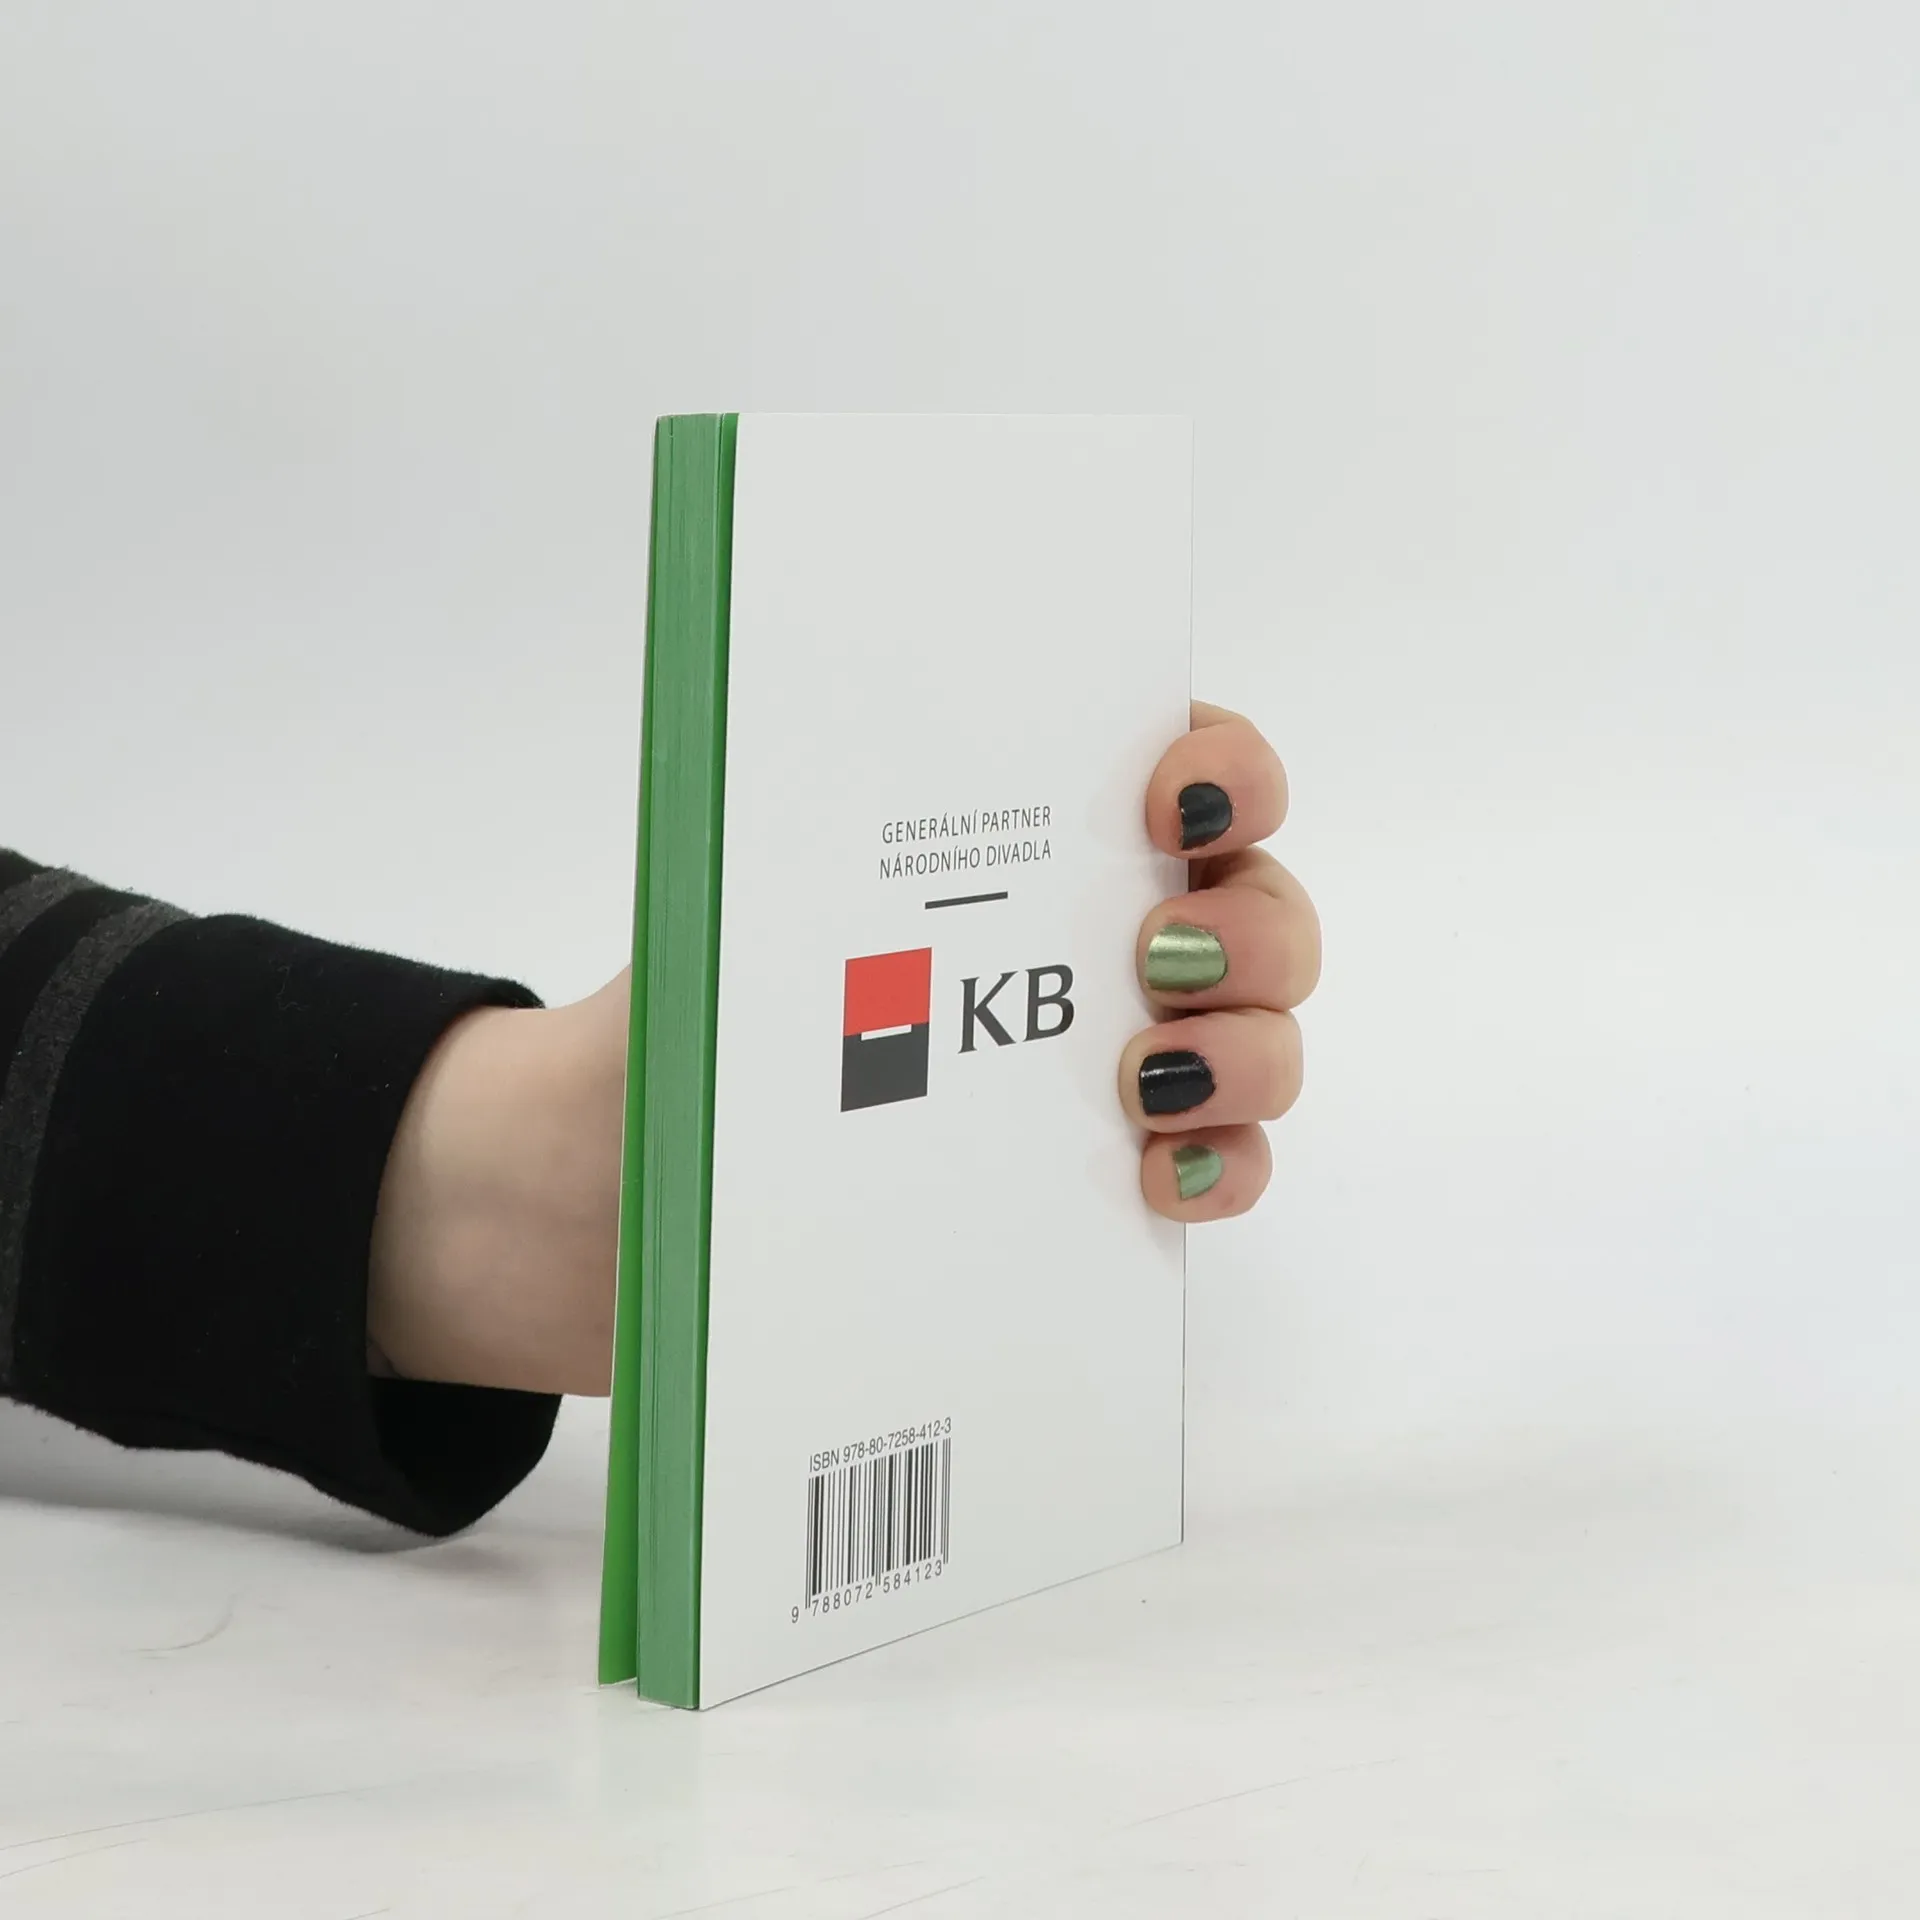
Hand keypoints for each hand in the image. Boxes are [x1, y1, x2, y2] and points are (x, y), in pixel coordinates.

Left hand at [368, 700, 1316, 1393]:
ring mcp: (1096, 1067)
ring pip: (1260, 1037)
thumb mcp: (715, 919)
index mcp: (1002, 842)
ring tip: (1151, 1083)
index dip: (1220, 765)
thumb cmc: (656, 1040)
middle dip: (1252, 922)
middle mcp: (1073, 942)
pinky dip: (1221, 1169)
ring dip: (1250, 1050)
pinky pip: (1218, 1169)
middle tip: (1166, 959)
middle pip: (1250, 905)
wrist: (593, 1213)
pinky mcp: (1091, 1189)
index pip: (1171, 762)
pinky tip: (1160, 1176)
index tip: (1173, 802)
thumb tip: (813, 749)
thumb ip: (787, 847)